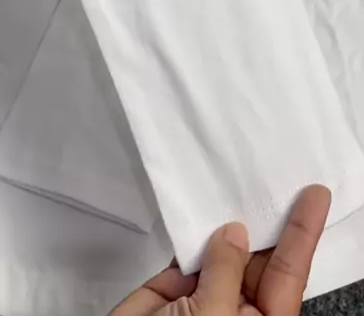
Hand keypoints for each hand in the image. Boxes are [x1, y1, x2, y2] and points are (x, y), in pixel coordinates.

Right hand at [109, 185, 330, 315]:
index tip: (314, 197)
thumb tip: (232, 234)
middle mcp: (236, 311)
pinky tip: (203, 205)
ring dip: (228, 222)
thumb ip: (225, 272)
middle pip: (258, 261)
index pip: (289, 275)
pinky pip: (186, 253)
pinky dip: (191, 230)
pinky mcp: (170, 291)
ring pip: (221, 253)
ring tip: (246, 182)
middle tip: (280, 181)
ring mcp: (203, 300)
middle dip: (268, 224)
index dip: (302, 234)